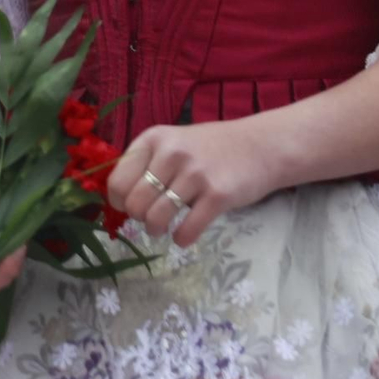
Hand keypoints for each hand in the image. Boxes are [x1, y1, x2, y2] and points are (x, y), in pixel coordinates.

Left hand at [107, 118, 280, 248]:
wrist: (260, 146)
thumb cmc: (210, 148)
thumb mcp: (172, 143)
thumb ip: (147, 163)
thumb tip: (120, 198)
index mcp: (153, 139)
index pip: (118, 181)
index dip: (119, 201)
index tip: (129, 206)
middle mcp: (171, 153)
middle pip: (135, 203)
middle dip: (138, 219)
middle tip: (149, 219)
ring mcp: (195, 174)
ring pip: (156, 218)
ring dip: (156, 230)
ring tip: (162, 229)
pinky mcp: (217, 195)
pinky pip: (187, 229)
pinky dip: (181, 238)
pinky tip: (183, 236)